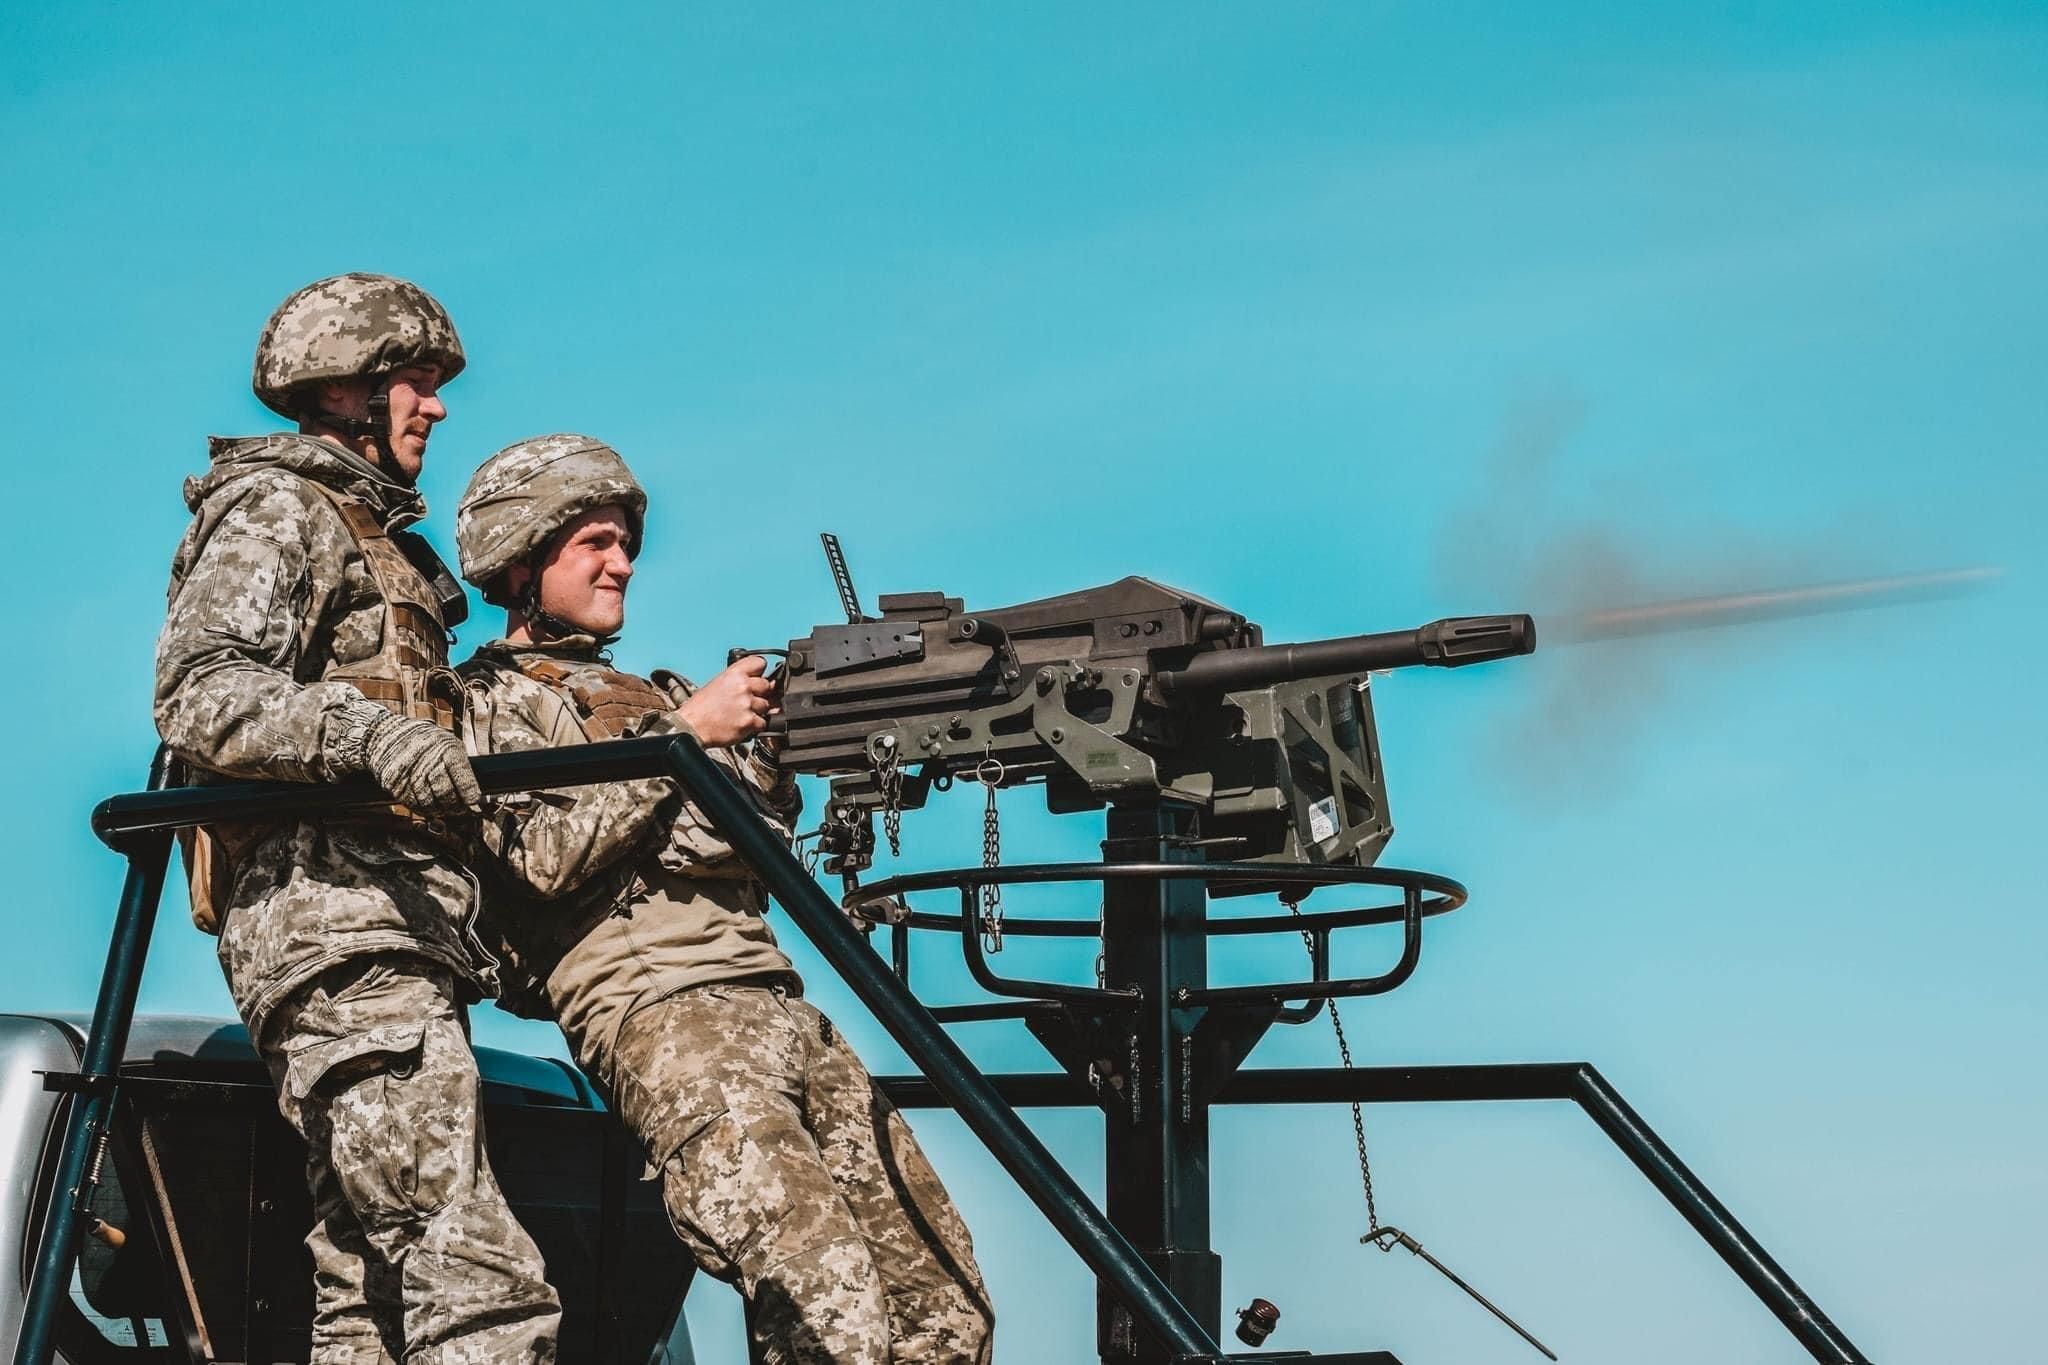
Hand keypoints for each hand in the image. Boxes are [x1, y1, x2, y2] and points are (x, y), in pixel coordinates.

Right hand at [363, 714, 482, 815]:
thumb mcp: (447, 744)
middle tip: (460, 809)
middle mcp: (428, 760)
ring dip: (440, 810)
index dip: (470, 794)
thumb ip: (462, 768)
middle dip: (456, 806)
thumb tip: (476, 798)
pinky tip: (429, 806)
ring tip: (445, 808)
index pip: (463, 777)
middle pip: (447, 794)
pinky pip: (414, 804)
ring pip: (430, 803)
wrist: (387, 735)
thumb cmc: (426, 742)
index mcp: (446, 749)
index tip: (475, 803)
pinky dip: (424, 809)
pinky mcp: (395, 784)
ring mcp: (410, 773)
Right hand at [678, 655, 777, 747]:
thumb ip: (738, 680)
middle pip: (767, 686)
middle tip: (746, 701)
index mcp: (734, 673)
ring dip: (757, 711)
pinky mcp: (749, 721)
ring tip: (740, 714)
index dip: (760, 671)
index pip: (760, 663)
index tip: (758, 677)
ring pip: (766, 705)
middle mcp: (742, 686)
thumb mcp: (717, 683)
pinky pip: (763, 722)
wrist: (692, 726)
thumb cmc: (701, 708)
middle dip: (760, 694)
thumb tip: (757, 683)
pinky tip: (741, 723)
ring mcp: (747, 704)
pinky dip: (755, 725)